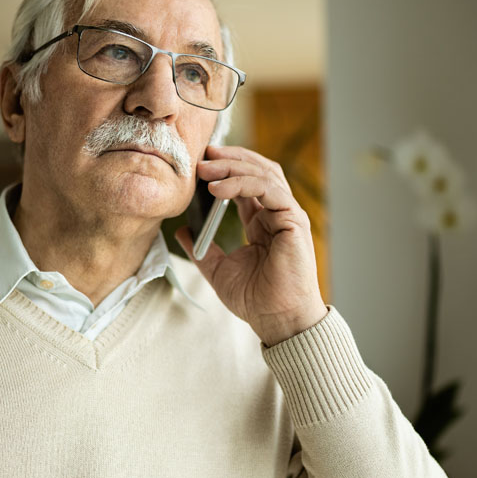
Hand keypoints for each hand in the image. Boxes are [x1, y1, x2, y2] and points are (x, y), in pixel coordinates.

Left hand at [175, 145, 327, 346]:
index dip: (226, 167)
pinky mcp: (294, 220)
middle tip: (201, 156)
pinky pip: (268, 190)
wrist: (277, 320)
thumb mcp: (218, 270)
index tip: (199, 163)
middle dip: (229, 159)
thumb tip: (182, 231)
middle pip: (258, 170)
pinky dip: (243, 183)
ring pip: (264, 174)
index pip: (247, 181)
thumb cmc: (256, 300)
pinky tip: (219, 189)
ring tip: (205, 167)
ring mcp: (288, 215)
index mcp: (262, 222)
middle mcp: (277, 214)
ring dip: (233, 166)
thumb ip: (202, 249)